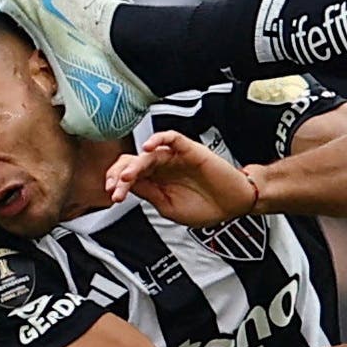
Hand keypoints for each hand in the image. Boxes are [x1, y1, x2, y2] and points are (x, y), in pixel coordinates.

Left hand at [105, 131, 258, 227]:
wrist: (234, 204)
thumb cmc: (207, 206)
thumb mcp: (169, 208)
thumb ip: (149, 194)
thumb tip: (128, 186)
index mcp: (155, 180)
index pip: (129, 175)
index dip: (117, 183)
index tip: (113, 195)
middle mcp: (162, 166)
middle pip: (133, 161)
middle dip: (119, 174)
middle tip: (115, 188)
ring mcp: (174, 157)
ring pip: (148, 152)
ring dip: (134, 164)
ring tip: (127, 177)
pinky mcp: (189, 149)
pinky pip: (171, 137)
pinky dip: (159, 139)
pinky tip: (148, 147)